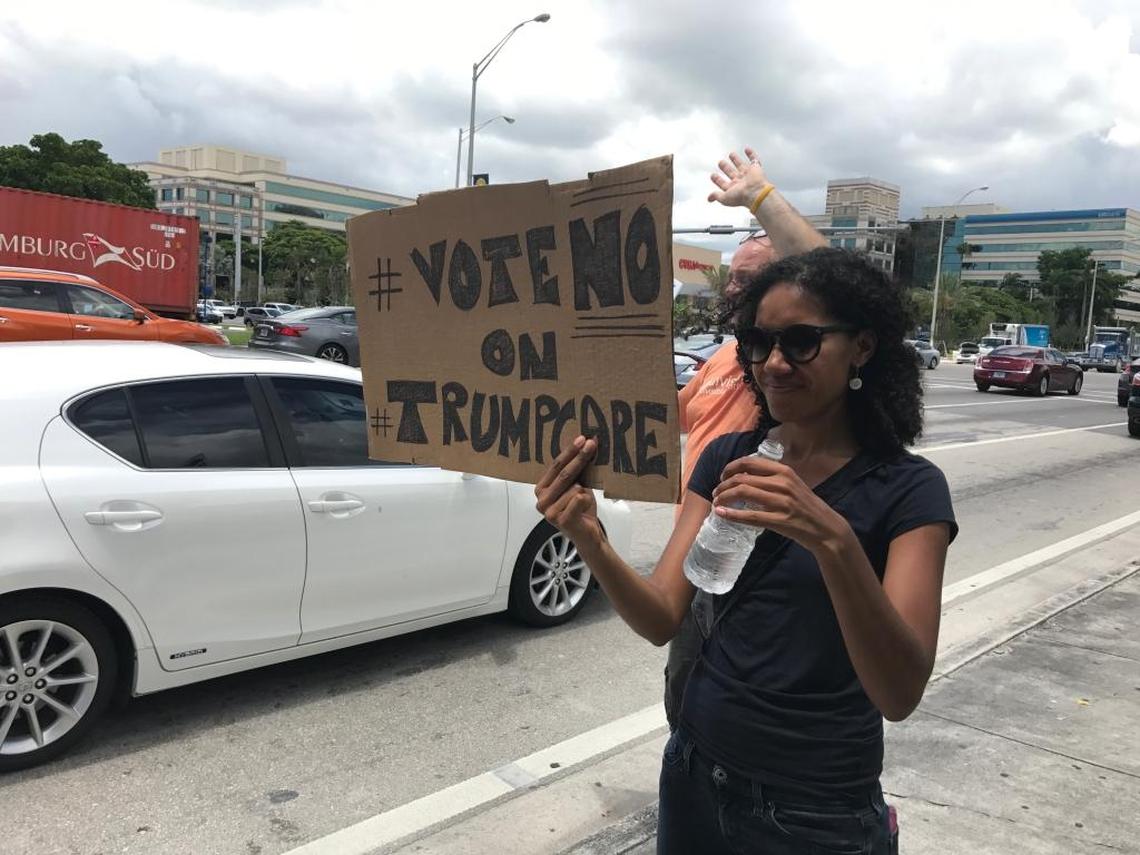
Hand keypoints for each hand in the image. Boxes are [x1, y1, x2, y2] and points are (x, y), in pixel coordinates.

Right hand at [534, 435, 601, 545]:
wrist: (587, 535)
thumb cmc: (581, 510)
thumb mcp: (578, 485)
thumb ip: (577, 469)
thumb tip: (586, 444)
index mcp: (541, 489)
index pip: (555, 466)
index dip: (570, 451)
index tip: (582, 439)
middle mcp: (541, 500)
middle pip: (564, 473)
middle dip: (580, 457)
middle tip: (591, 444)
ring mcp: (549, 511)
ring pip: (576, 487)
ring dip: (585, 492)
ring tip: (583, 503)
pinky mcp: (561, 520)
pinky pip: (579, 499)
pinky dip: (587, 501)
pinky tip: (584, 510)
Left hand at [707, 147, 770, 208]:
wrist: (755, 193)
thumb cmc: (741, 197)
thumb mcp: (724, 198)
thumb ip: (716, 196)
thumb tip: (709, 198)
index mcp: (733, 188)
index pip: (723, 183)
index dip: (717, 179)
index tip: (713, 175)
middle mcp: (741, 182)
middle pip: (731, 172)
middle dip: (725, 168)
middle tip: (720, 163)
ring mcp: (748, 175)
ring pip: (741, 165)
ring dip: (736, 160)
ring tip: (731, 155)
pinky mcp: (756, 168)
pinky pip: (754, 159)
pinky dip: (751, 154)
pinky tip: (747, 150)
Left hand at [711, 456, 849, 554]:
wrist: (825, 528)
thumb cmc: (806, 506)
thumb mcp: (792, 484)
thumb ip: (771, 478)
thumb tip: (743, 476)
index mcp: (783, 471)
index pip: (749, 462)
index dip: (730, 468)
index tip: (723, 477)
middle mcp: (782, 482)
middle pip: (742, 478)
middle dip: (723, 485)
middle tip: (716, 493)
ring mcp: (781, 501)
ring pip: (743, 493)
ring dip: (724, 497)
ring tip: (717, 502)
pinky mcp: (780, 520)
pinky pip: (750, 515)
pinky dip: (732, 514)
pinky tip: (721, 514)